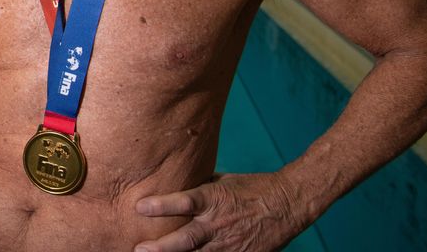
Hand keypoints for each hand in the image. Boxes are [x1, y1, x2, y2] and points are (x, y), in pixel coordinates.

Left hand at [134, 173, 306, 251]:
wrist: (287, 203)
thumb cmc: (251, 188)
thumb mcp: (221, 181)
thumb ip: (197, 189)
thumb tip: (172, 186)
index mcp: (213, 199)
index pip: (184, 202)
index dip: (161, 205)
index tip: (139, 207)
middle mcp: (218, 223)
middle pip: (187, 238)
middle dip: (161, 247)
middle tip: (139, 249)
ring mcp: (229, 244)